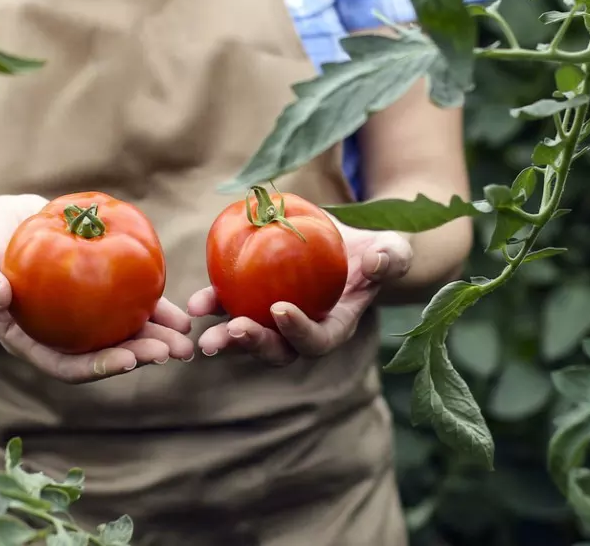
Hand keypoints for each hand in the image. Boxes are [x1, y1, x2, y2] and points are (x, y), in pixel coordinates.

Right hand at [0, 194, 194, 383]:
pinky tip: (179, 304)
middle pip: (104, 350)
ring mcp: (80, 310)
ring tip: (187, 336)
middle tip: (175, 351)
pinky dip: (151, 299)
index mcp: (30, 339)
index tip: (129, 360)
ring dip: (157, 334)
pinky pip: (126, 295)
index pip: (67, 363)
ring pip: (123, 327)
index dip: (98, 366)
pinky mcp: (95, 283)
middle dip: (141, 353)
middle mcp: (61, 331)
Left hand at [189, 224, 412, 365]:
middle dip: (253, 344)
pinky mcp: (255, 298)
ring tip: (202, 328)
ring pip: (248, 335)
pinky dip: (213, 305)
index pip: (317, 340)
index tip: (280, 310)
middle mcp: (302, 330)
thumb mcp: (393, 250)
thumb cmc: (376, 250)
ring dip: (224, 335)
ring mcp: (275, 318)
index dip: (299, 332)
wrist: (349, 240)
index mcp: (336, 325)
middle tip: (232, 331)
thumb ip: (392, 258)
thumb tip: (375, 261)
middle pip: (278, 349)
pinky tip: (196, 302)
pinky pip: (232, 306)